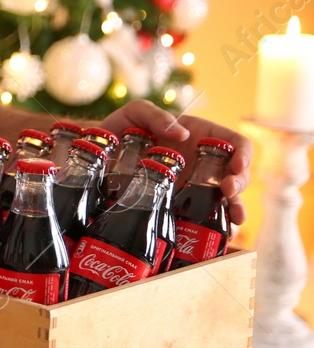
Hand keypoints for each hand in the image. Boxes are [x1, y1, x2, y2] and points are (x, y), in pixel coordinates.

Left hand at [99, 100, 252, 224]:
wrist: (103, 153)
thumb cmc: (123, 127)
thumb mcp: (137, 113)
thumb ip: (156, 116)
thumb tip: (182, 134)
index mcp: (201, 136)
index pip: (235, 142)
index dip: (243, 153)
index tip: (237, 165)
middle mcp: (203, 162)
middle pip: (237, 173)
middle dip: (239, 183)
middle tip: (227, 190)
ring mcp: (194, 184)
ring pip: (227, 198)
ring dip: (235, 208)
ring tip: (233, 219)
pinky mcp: (180, 203)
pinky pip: (203, 215)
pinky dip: (215, 225)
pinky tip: (219, 235)